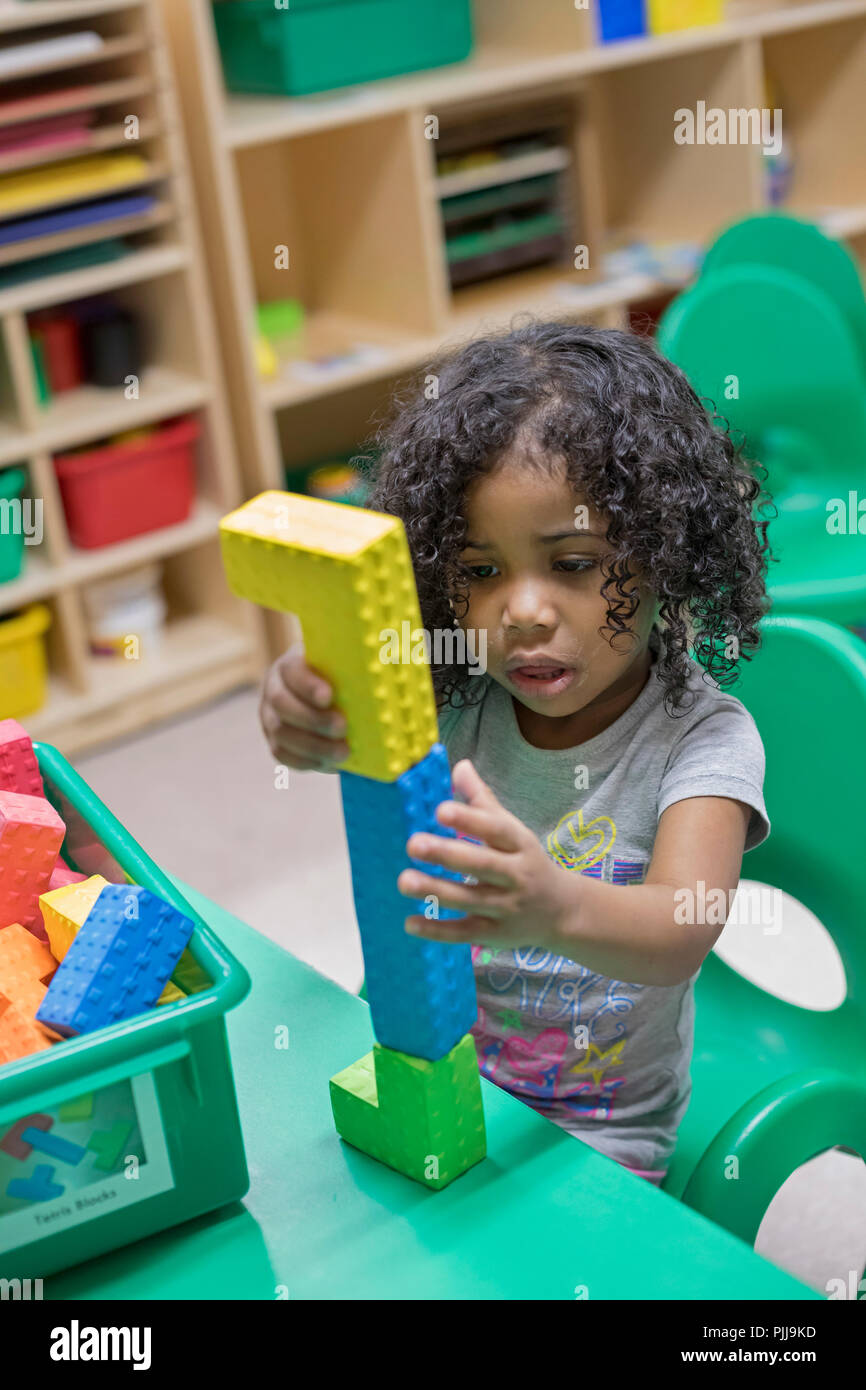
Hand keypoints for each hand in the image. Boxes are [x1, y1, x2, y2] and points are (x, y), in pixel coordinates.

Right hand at [259, 642, 349, 771]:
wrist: (322, 696)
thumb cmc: (339, 678)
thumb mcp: (343, 666)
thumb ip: (356, 668)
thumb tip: (388, 664)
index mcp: (289, 666)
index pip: (292, 672)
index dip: (308, 685)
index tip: (329, 697)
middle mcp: (273, 689)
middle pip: (283, 704)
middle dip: (313, 719)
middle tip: (343, 728)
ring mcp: (269, 717)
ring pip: (281, 733)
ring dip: (313, 746)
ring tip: (342, 753)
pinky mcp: (275, 741)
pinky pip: (283, 755)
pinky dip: (306, 761)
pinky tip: (330, 764)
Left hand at [397, 759, 574, 952]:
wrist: (563, 911)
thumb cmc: (526, 861)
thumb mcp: (513, 831)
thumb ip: (482, 802)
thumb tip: (459, 765)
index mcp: (520, 844)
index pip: (496, 830)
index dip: (470, 820)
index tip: (440, 809)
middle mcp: (516, 876)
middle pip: (482, 865)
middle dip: (447, 855)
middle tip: (413, 844)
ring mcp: (507, 908)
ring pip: (470, 899)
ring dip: (436, 891)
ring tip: (404, 881)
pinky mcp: (496, 934)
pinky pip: (465, 933)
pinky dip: (438, 930)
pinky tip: (410, 923)